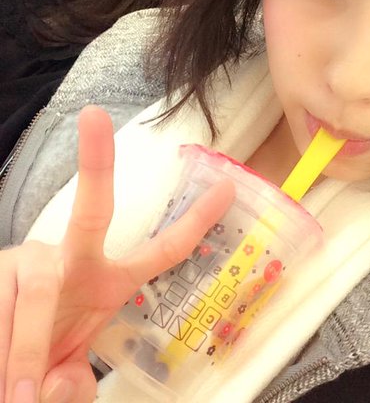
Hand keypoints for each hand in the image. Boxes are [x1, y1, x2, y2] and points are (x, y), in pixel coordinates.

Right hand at [0, 106, 233, 402]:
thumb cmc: (38, 358)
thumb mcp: (67, 374)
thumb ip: (76, 387)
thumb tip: (56, 391)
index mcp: (105, 282)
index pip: (162, 250)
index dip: (196, 222)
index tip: (226, 186)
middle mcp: (69, 261)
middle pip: (91, 211)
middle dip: (97, 163)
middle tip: (94, 115)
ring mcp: (30, 264)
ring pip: (35, 296)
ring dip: (25, 354)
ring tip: (17, 397)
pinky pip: (4, 315)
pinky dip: (7, 356)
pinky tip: (8, 382)